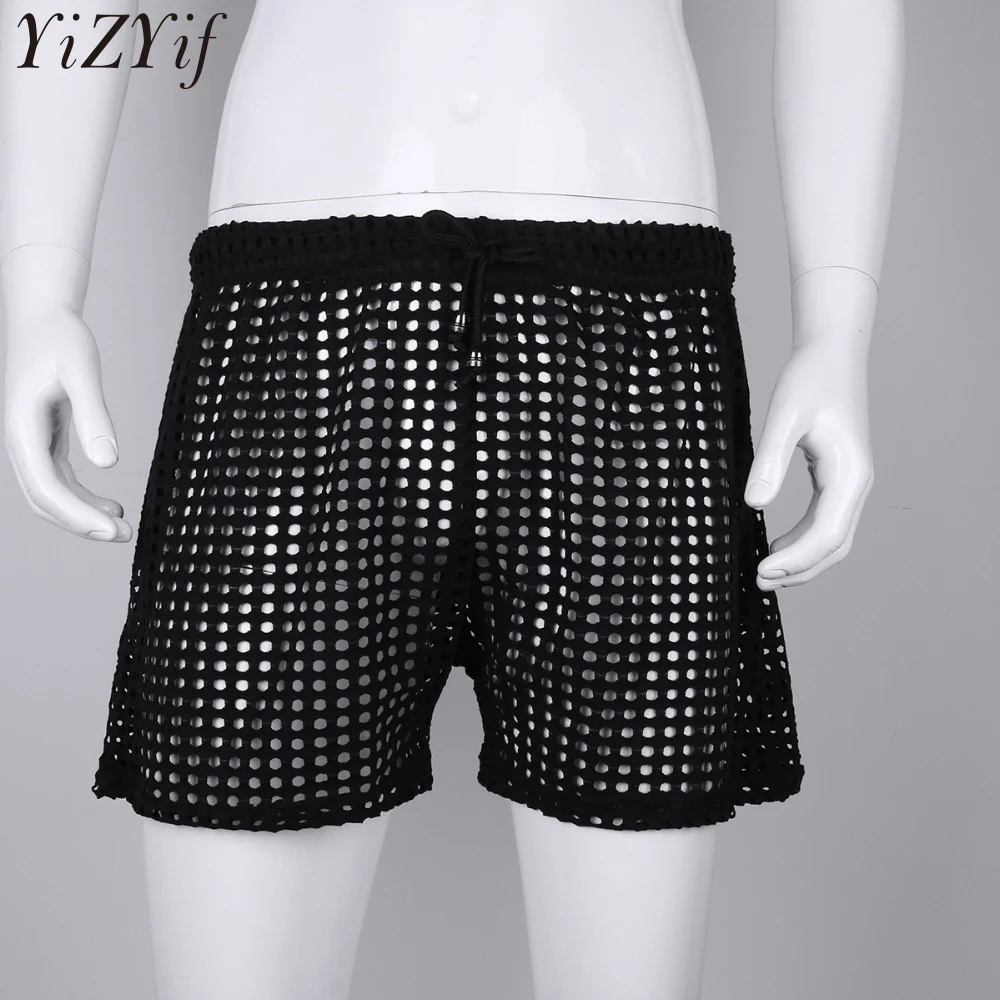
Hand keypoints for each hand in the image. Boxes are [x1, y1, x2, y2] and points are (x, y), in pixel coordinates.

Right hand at [3, 305, 132, 540]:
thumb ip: (93, 416)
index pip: (45, 487)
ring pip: (52, 494)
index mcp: (21, 428)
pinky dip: (84, 497)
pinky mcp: (45, 440)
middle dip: (82, 523)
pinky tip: (113, 506)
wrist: (42, 316)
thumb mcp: (82, 371)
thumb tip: (108, 463)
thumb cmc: (60, 337)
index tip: (110, 530)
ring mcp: (31, 443)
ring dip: (84, 515)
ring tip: (124, 527)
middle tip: (124, 536)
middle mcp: (20, 441)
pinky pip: (60, 480)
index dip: (76, 515)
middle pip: (45, 499)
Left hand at [743, 342, 873, 589]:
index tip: (762, 571)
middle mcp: (856, 483)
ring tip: (765, 573)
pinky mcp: (837, 478)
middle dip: (800, 570)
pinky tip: (775, 546)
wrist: (831, 353)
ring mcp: (849, 482)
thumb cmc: (809, 379)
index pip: (828, 533)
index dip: (797, 559)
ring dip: (802, 560)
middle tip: (758, 582)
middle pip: (835, 545)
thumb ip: (770, 460)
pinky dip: (802, 541)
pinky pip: (824, 521)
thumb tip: (754, 504)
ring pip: (832, 538)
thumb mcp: (784, 417)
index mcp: (850, 473)